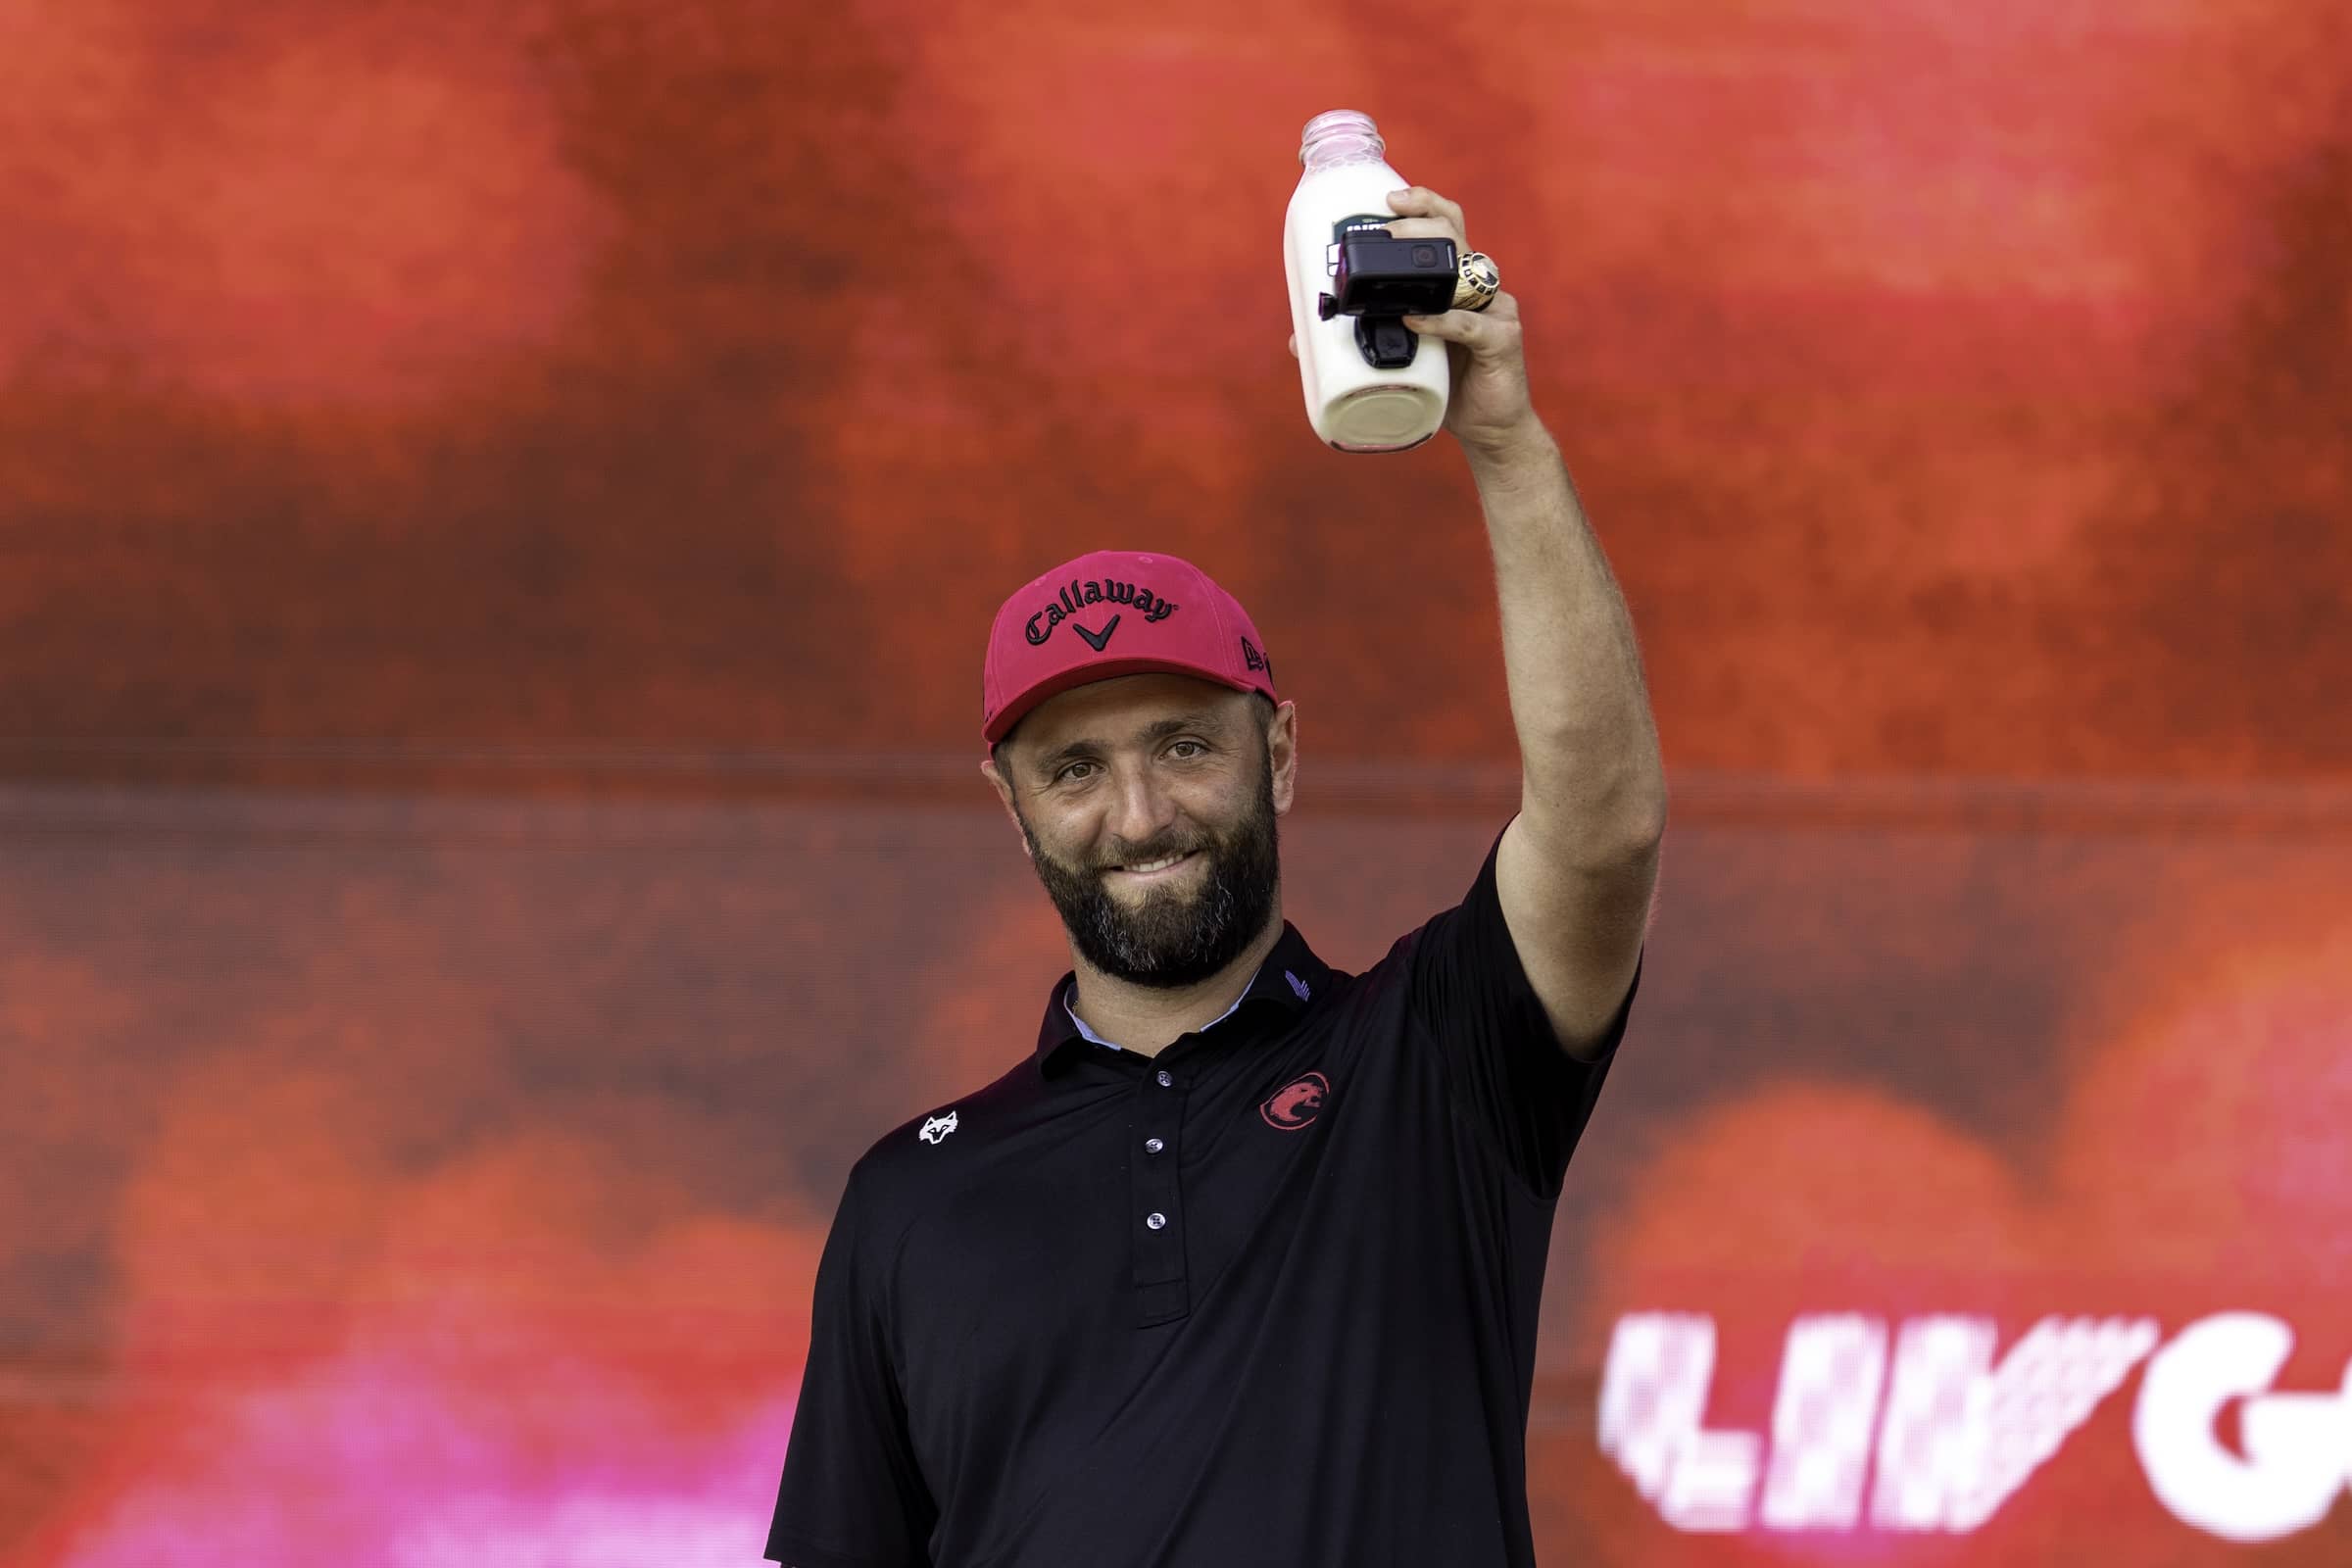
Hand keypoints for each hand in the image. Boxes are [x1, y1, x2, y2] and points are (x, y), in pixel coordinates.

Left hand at [1384, 186, 1539, 456]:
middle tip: (1387, 227)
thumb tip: (1297, 343)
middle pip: (1456, 233)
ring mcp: (1495, 310)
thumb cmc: (1447, 386)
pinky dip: (1441, 320)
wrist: (1489, 428)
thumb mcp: (1400, 356)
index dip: (1422, 204)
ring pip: (1469, 270)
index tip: (1388, 199)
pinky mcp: (1501, 340)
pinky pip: (1470, 324)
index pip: (1445, 226)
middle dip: (1420, 221)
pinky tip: (1415, 319)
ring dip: (1430, 262)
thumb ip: (1360, 340)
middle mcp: (1478, 287)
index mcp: (1455, 280)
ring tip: (1395, 261)